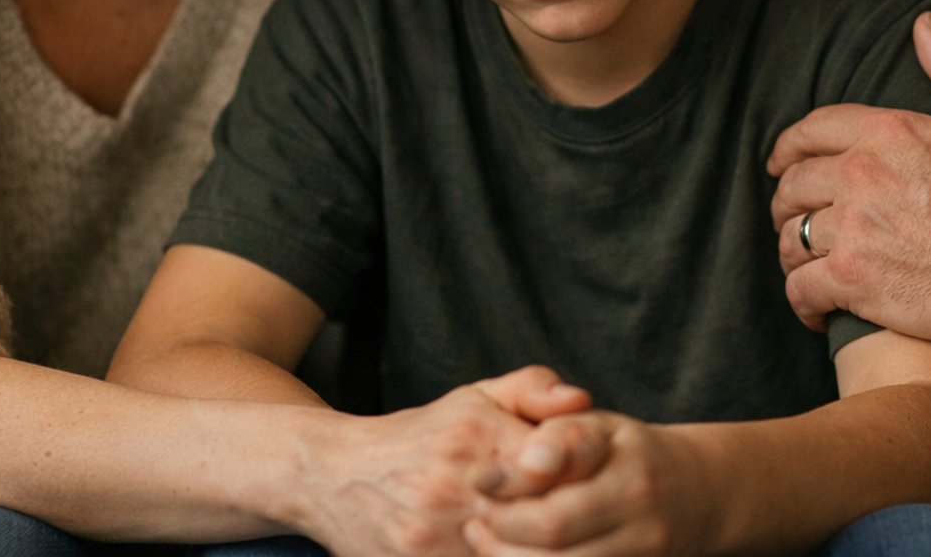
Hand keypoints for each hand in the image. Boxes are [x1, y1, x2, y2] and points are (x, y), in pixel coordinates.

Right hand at [297, 367, 589, 555]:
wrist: (334, 475)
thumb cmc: (423, 435)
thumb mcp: (476, 397)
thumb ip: (534, 390)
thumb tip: (583, 399)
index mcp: (476, 438)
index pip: (554, 467)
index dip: (585, 486)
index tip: (596, 496)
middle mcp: (454, 488)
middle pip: (541, 527)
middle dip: (573, 537)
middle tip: (592, 538)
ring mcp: (432, 538)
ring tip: (569, 552)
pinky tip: (516, 556)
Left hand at [463, 414, 712, 555]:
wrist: (696, 495)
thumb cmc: (627, 454)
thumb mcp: (598, 426)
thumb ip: (558, 436)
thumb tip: (524, 463)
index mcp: (629, 468)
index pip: (555, 489)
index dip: (506, 490)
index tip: (476, 482)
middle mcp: (640, 516)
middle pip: (553, 539)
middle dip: (500, 535)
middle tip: (474, 524)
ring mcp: (643, 555)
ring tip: (486, 543)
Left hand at [766, 13, 930, 345]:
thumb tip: (925, 23)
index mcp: (887, 131)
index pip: (810, 130)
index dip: (788, 148)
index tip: (780, 163)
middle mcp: (859, 174)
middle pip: (792, 184)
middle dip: (786, 202)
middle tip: (792, 218)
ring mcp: (854, 229)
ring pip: (792, 238)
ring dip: (793, 252)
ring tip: (804, 265)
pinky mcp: (855, 281)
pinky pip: (802, 289)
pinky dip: (802, 303)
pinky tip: (815, 311)